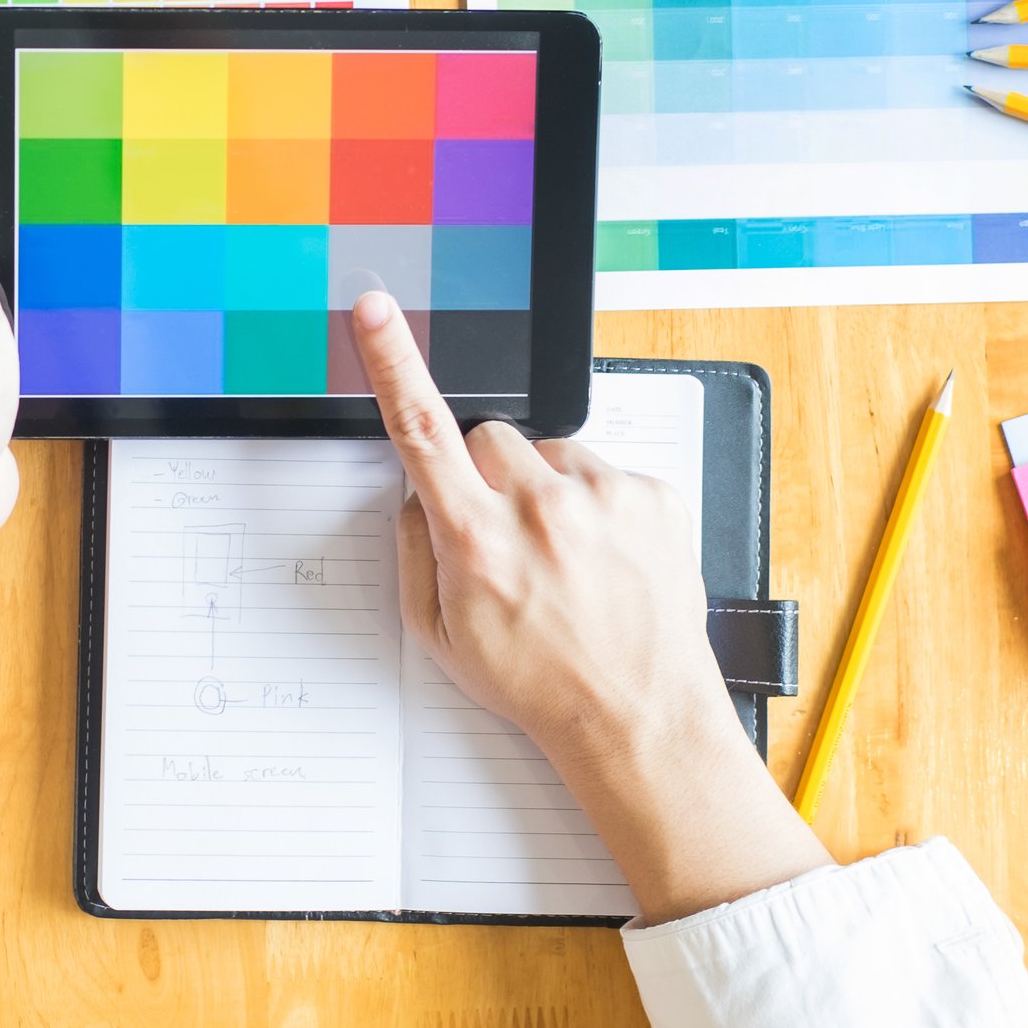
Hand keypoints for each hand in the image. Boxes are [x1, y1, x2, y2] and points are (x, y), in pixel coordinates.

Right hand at [349, 291, 829, 921]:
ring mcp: (602, 499)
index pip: (422, 432)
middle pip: (489, 439)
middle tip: (507, 538)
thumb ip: (416, 555)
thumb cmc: (540, 684)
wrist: (638, 716)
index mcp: (477, 541)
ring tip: (565, 559)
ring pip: (548, 452)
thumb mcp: (442, 638)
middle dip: (488, 476)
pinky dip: (597, 506)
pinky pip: (603, 472)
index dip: (392, 363)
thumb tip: (418, 498)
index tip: (375, 311)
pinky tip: (603, 559)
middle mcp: (540, 511)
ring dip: (547, 491)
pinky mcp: (651, 496)